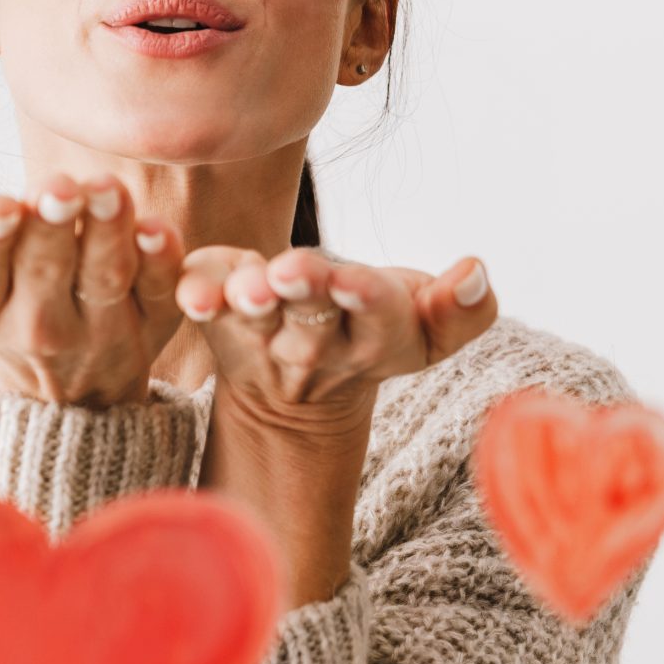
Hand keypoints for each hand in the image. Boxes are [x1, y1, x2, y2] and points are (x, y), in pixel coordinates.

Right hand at [0, 174, 187, 408]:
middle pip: (44, 268)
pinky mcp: (153, 326)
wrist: (62, 396)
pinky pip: (159, 294)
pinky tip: (158, 229)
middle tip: (60, 185)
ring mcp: (100, 332)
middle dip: (51, 225)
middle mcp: (37, 329)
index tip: (2, 205)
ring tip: (108, 189)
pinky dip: (162, 264)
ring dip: (107, 233)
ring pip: (103, 277)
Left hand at [177, 246, 496, 431]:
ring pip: (252, 316)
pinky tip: (187, 282)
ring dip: (245, 297)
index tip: (353, 282)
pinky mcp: (216, 314)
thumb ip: (462, 309)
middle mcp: (313, 344)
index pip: (374, 317)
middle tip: (289, 273)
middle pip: (310, 316)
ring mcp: (260, 332)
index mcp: (373, 338)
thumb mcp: (429, 329)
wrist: (303, 393)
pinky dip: (193, 286)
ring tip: (245, 286)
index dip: (365, 299)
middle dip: (302, 291)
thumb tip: (476, 270)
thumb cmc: (376, 331)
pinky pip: (202, 298)